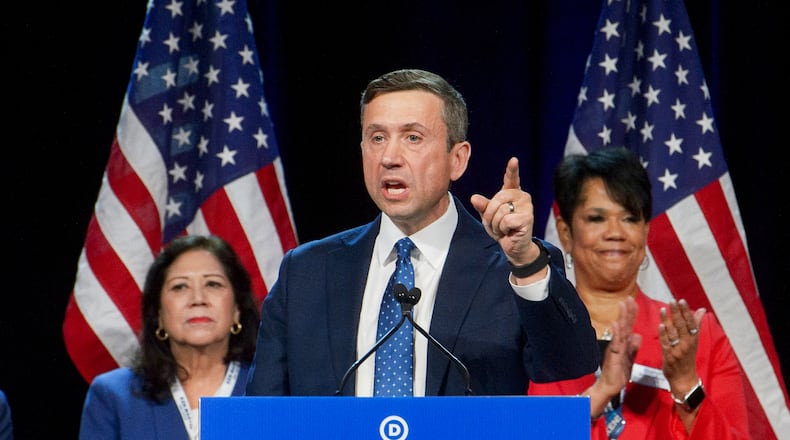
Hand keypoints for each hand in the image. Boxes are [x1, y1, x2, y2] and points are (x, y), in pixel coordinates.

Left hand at [470, 157, 537, 265]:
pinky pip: (506, 220)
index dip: (512, 169)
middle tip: (496, 224)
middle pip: (497, 199)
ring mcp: (527, 207)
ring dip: (496, 224)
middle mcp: (522, 197)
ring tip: (503, 229)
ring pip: (500, 211)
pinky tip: (510, 232)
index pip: (512, 178)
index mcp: (513, 193)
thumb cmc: (502, 229)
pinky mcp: (528, 218)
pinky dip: (503, 229)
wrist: (514, 247)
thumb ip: (483, 206)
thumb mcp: (488, 217)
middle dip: (490, 214)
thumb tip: (474, 198)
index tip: (514, 160)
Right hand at [587, 297, 641, 415]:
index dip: (632, 314)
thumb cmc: (618, 373)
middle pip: (625, 324)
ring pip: (620, 330)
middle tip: (629, 297)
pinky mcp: (613, 354)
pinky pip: (616, 342)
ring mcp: (615, 347)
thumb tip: (638, 335)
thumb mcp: (630, 358)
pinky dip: (616, 332)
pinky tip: (616, 324)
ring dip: (622, 317)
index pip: (629, 325)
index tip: (633, 302)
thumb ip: (633, 347)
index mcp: (624, 343)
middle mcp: (619, 342)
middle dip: (627, 311)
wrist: (611, 385)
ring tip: (623, 305)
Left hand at [658, 299, 704, 394]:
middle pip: (681, 326)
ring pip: (672, 333)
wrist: (684, 378)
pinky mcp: (668, 355)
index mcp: (693, 339)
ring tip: (663, 309)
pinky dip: (663, 334)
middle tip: (672, 301)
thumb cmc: (688, 357)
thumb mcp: (694, 341)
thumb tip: (701, 310)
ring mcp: (677, 350)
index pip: (691, 323)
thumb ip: (696, 325)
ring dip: (667, 320)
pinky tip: (660, 325)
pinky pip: (665, 343)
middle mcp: (686, 344)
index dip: (686, 312)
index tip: (682, 300)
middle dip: (677, 313)